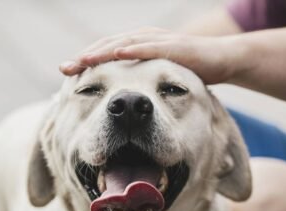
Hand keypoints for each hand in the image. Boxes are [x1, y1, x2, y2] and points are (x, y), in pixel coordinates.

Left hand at [59, 27, 237, 83]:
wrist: (221, 60)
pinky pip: (151, 47)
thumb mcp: (158, 76)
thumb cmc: (188, 70)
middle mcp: (144, 39)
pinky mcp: (175, 46)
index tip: (66, 73)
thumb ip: (140, 80)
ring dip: (102, 51)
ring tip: (82, 61)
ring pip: (124, 43)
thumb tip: (120, 95)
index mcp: (137, 46)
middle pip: (108, 46)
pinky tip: (118, 53)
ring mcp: (158, 41)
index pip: (105, 52)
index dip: (86, 61)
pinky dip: (133, 49)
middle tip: (64, 68)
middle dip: (86, 57)